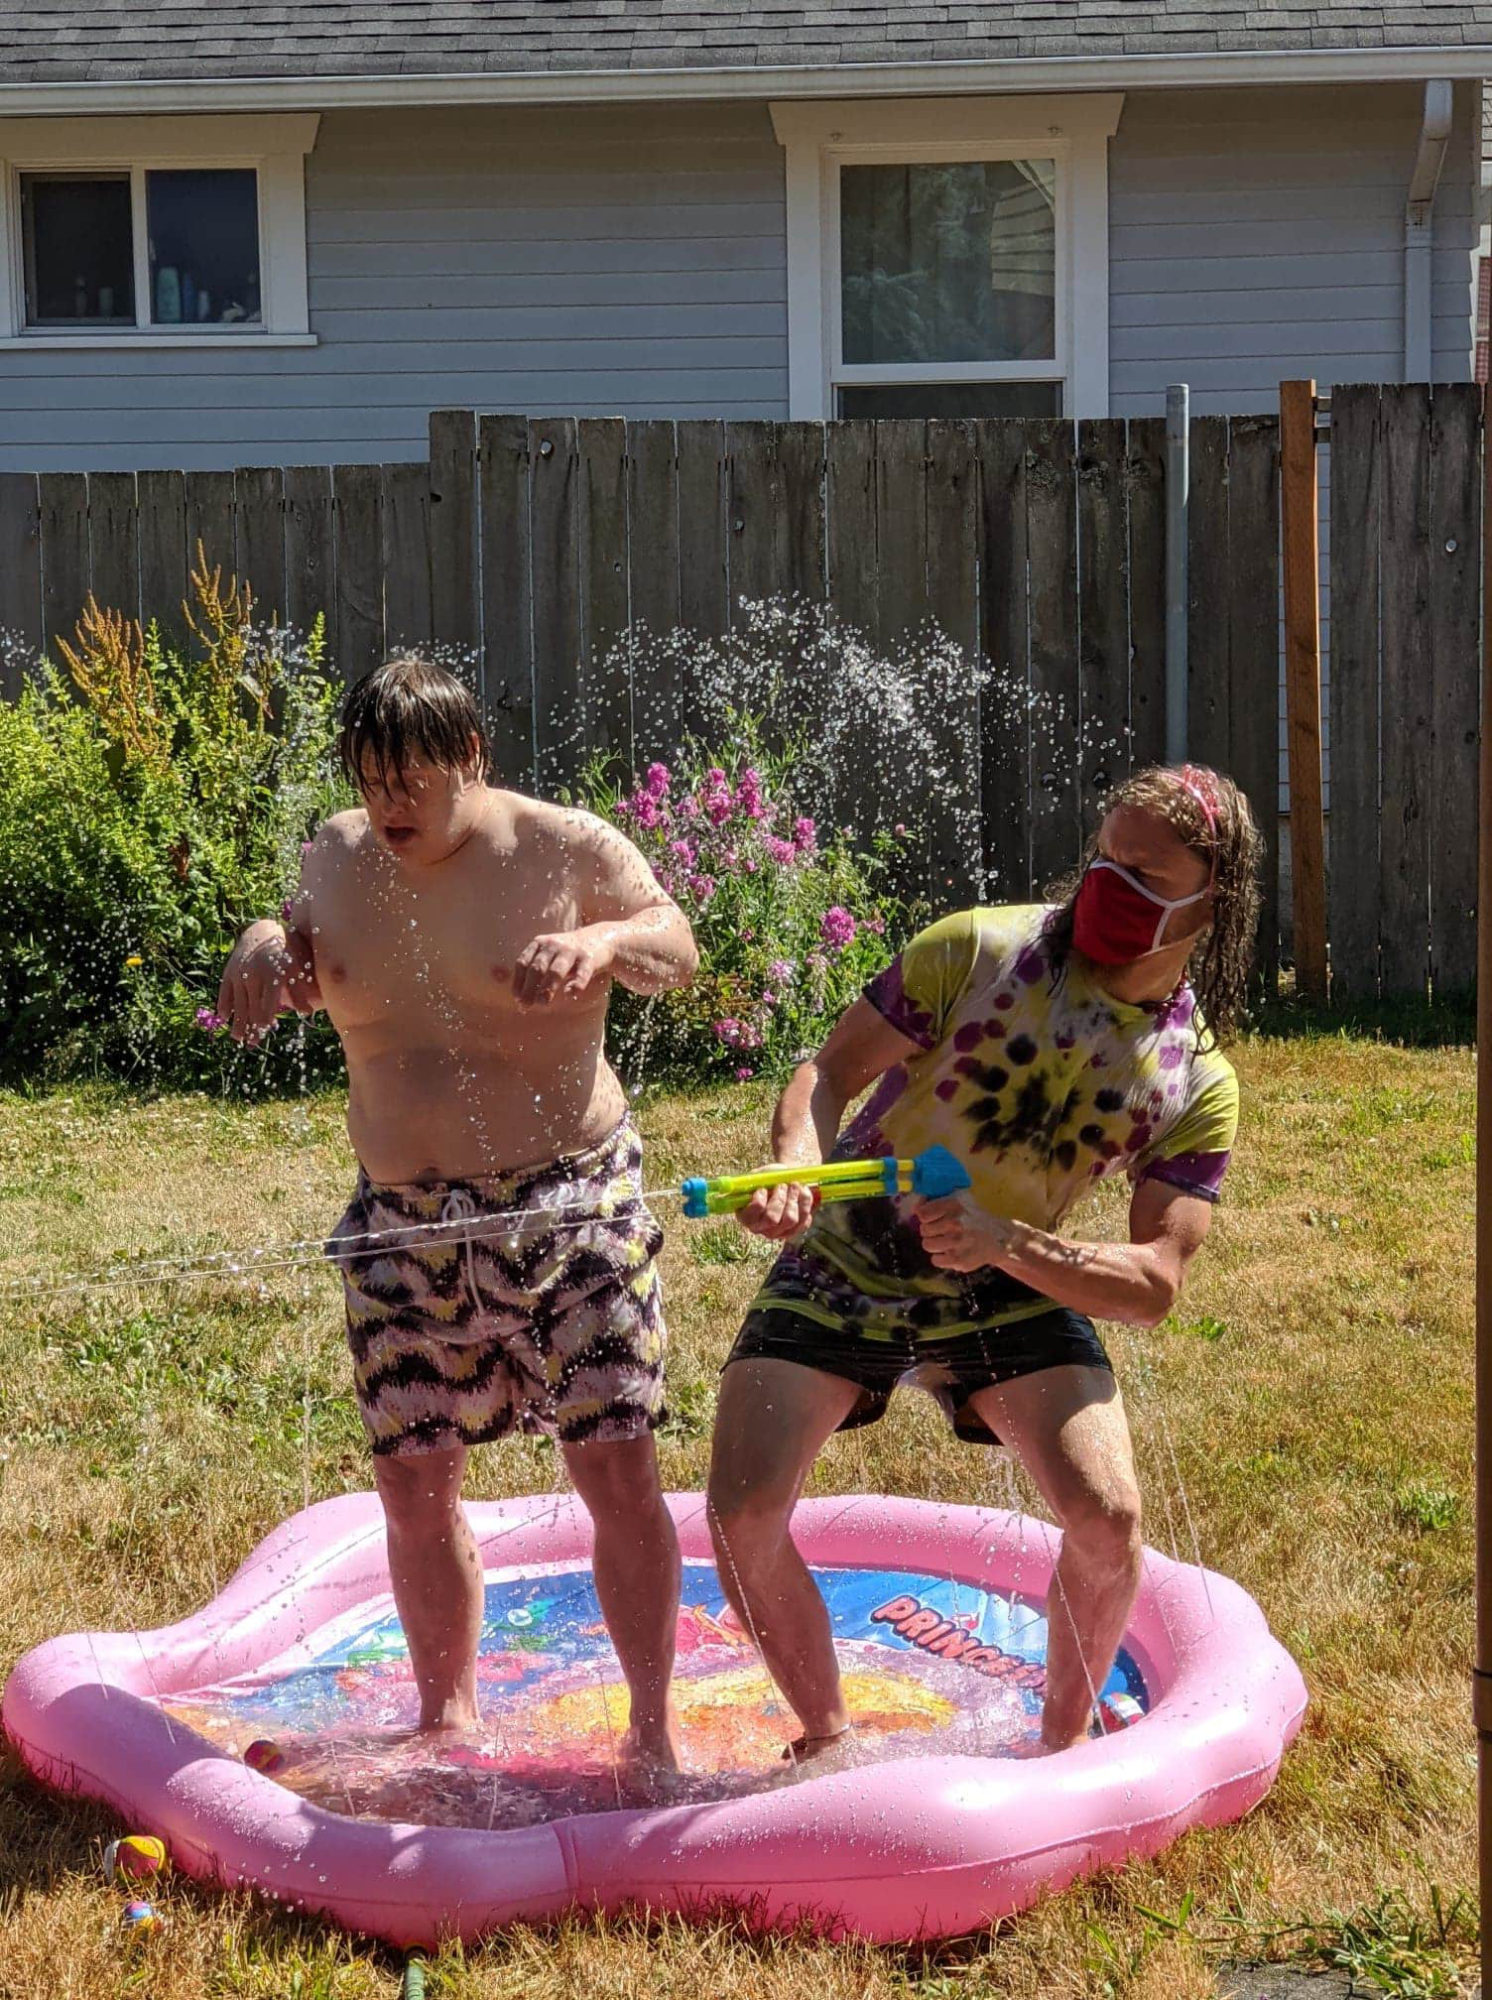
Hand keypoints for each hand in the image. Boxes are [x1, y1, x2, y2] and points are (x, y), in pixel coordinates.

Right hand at [216, 922, 315, 1044]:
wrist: (261, 930)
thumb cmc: (285, 951)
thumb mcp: (296, 968)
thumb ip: (300, 992)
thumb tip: (308, 1013)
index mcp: (272, 975)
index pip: (267, 1003)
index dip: (264, 1018)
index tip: (263, 1032)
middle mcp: (253, 975)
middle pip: (251, 1007)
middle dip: (251, 1027)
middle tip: (252, 1045)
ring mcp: (238, 973)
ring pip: (237, 1003)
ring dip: (237, 1021)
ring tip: (237, 1038)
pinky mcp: (228, 971)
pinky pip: (224, 991)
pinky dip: (224, 1004)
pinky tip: (224, 1018)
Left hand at [514, 928, 613, 1006]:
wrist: (601, 938)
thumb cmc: (568, 954)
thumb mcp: (549, 954)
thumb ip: (535, 972)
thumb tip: (520, 1001)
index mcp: (540, 943)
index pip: (523, 963)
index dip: (518, 982)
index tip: (517, 999)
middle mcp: (554, 945)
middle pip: (537, 968)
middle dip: (529, 988)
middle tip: (525, 1006)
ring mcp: (572, 950)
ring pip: (556, 971)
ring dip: (547, 988)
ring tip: (542, 1003)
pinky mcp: (589, 958)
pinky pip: (581, 973)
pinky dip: (575, 984)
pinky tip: (570, 995)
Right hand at [737, 1182, 817, 1241]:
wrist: (785, 1180)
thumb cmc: (768, 1179)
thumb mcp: (759, 1176)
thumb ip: (757, 1181)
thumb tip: (763, 1185)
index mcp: (745, 1216)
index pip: (749, 1216)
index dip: (758, 1201)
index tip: (763, 1188)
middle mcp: (760, 1228)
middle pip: (771, 1219)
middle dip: (779, 1198)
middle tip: (782, 1185)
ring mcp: (777, 1233)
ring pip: (790, 1220)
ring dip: (794, 1199)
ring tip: (794, 1184)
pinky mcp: (794, 1231)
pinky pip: (804, 1221)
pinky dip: (805, 1203)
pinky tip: (802, 1192)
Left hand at [913, 1193, 1009, 1273]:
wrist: (1000, 1238)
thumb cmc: (974, 1218)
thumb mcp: (959, 1201)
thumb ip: (935, 1201)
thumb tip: (914, 1207)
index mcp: (954, 1206)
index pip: (922, 1214)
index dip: (925, 1217)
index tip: (932, 1219)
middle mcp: (956, 1223)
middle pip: (923, 1230)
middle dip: (930, 1231)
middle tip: (943, 1231)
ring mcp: (958, 1243)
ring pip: (927, 1245)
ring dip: (934, 1244)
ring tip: (946, 1242)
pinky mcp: (960, 1260)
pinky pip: (936, 1260)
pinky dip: (941, 1257)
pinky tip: (952, 1252)